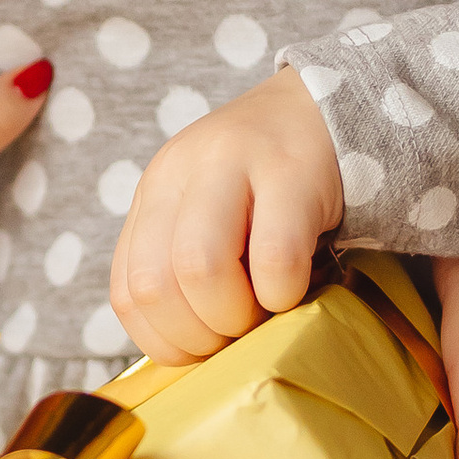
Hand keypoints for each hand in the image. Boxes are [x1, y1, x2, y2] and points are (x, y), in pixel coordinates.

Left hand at [106, 69, 346, 362]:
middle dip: (199, 335)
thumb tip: (187, 352)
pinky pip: (274, 257)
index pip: (126, 292)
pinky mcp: (292, 170)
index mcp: (155, 191)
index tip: (207, 344)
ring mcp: (232, 163)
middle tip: (239, 331)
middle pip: (153, 285)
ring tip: (266, 310)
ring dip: (235, 316)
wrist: (332, 106)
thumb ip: (184, 266)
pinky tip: (299, 284)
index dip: (165, 340)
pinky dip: (283, 293)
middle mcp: (181, 171)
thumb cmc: (273, 185)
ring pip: (199, 270)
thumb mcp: (212, 215)